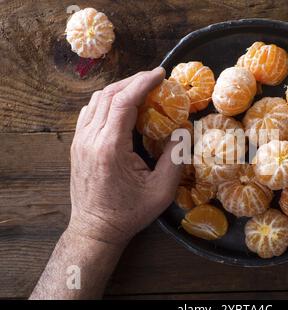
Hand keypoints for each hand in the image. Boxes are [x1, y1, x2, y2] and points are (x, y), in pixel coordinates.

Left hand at [69, 67, 181, 245]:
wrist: (95, 229)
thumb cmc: (129, 213)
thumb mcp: (161, 191)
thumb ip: (174, 158)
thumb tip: (181, 131)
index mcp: (110, 147)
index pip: (124, 101)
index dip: (143, 82)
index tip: (160, 73)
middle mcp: (90, 139)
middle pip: (109, 95)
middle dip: (133, 81)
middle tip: (154, 78)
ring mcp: (80, 141)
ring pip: (96, 100)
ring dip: (119, 89)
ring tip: (140, 89)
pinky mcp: (77, 145)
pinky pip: (89, 112)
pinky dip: (106, 101)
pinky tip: (120, 106)